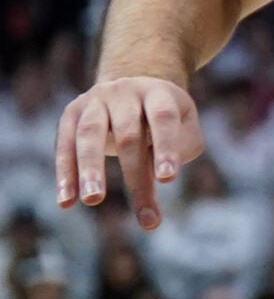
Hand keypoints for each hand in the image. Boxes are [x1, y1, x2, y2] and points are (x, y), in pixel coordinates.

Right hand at [55, 73, 201, 229]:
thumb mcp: (185, 124)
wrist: (131, 85)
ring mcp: (94, 100)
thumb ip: (182, 146)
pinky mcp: (71, 113)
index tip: (167, 180)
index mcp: (158, 93)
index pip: (163, 118)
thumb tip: (159, 174)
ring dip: (90, 170)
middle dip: (135, 175)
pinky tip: (66, 201)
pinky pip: (65, 145)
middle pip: (128, 135)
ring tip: (93, 200)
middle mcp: (124, 92)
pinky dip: (65, 174)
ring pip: (90, 135)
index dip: (165, 147)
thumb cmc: (164, 118)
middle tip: (143, 213)